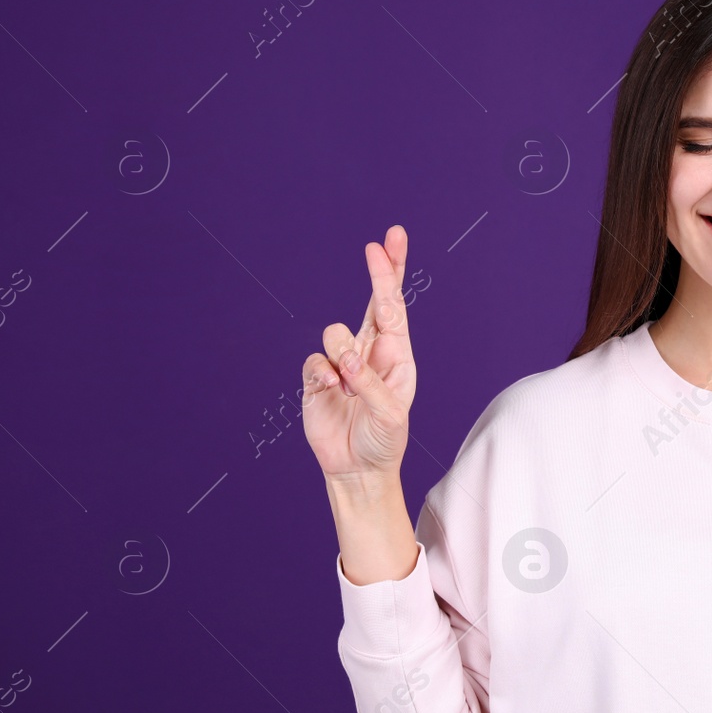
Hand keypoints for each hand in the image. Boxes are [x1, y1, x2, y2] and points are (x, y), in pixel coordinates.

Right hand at [302, 225, 416, 481]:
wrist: (357, 469)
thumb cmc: (383, 441)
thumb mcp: (388, 416)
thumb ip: (369, 384)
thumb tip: (346, 359)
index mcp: (397, 356)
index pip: (394, 308)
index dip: (390, 275)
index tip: (388, 244)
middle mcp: (371, 353)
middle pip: (374, 303)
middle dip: (380, 272)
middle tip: (380, 243)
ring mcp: (343, 363)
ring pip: (335, 333)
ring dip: (343, 356)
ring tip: (349, 386)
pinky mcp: (317, 378)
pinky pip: (313, 361)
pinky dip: (322, 374)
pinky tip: (332, 391)